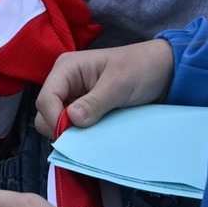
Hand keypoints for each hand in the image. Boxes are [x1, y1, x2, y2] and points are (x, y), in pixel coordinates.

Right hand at [33, 39, 174, 134]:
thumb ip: (94, 102)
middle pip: (45, 114)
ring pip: (56, 124)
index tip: (73, 136)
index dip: (54, 120)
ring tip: (94, 135)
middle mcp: (64, 83)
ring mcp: (73, 98)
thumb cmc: (140, 69)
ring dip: (71, 134)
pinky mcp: (83, 110)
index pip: (45, 99)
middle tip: (86, 136)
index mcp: (66, 68)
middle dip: (60, 128)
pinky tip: (95, 137)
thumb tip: (70, 119)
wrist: (163, 71)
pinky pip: (72, 128)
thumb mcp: (119, 84)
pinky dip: (80, 136)